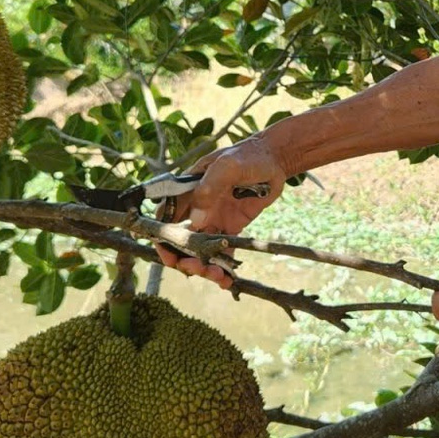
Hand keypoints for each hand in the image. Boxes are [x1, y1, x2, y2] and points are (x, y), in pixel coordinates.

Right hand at [155, 134, 287, 287]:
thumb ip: (209, 189)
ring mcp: (213, 219)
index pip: (165, 219)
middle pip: (181, 240)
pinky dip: (223, 268)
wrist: (274, 160)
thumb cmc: (246, 156)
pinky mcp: (231, 228)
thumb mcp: (226, 166)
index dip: (164, 241)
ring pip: (200, 250)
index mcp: (187, 192)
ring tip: (218, 277)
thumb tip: (196, 220)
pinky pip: (222, 252)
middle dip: (185, 260)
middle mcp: (196, 208)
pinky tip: (228, 281)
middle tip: (199, 270)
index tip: (171, 259)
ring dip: (204, 267)